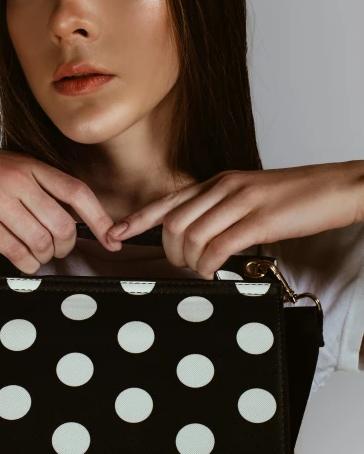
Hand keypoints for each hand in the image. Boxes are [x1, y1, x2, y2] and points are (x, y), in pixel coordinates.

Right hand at [0, 120, 121, 273]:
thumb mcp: (4, 162)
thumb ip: (33, 183)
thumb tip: (62, 214)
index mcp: (28, 164)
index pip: (77, 192)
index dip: (100, 219)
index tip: (113, 238)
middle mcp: (17, 181)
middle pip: (63, 224)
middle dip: (67, 246)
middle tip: (59, 251)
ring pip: (41, 241)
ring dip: (45, 257)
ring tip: (38, 256)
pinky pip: (15, 251)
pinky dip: (26, 264)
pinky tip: (23, 263)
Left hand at [107, 161, 363, 278]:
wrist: (338, 186)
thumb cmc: (298, 196)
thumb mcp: (252, 196)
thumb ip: (224, 210)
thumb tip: (202, 237)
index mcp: (220, 181)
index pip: (169, 200)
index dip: (138, 219)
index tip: (115, 233)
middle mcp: (225, 187)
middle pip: (173, 221)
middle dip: (168, 250)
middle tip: (181, 266)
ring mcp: (241, 201)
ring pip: (191, 234)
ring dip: (190, 261)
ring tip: (202, 271)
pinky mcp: (260, 218)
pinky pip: (218, 245)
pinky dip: (209, 264)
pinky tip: (216, 272)